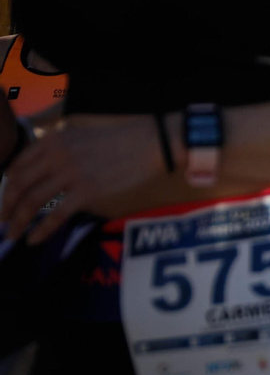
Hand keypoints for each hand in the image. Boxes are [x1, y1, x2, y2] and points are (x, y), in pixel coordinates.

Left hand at [2, 114, 162, 243]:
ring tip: (12, 234)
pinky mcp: (87, 192)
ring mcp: (71, 174)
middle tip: (3, 221)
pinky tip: (33, 240)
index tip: (6, 200)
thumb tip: (40, 172)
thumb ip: (58, 149)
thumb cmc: (121, 139)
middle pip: (19, 185)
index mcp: (54, 140)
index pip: (17, 166)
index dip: (6, 186)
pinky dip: (41, 230)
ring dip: (18, 222)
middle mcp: (57, 156)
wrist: (151, 144)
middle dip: (6, 207)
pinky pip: (55, 215)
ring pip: (32, 202)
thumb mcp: (81, 135)